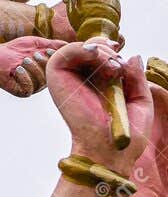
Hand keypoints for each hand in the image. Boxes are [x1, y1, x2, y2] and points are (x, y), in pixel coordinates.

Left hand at [0, 35, 63, 96]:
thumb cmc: (16, 49)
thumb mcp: (37, 44)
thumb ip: (53, 44)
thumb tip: (71, 45)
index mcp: (48, 70)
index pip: (59, 68)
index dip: (55, 60)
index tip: (47, 50)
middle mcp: (43, 81)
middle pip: (52, 75)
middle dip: (44, 63)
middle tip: (34, 54)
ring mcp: (32, 87)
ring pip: (41, 81)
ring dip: (33, 68)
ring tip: (24, 60)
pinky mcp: (21, 91)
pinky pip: (29, 87)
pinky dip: (25, 76)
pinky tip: (18, 69)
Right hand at [46, 39, 151, 169]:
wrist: (111, 149)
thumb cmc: (127, 133)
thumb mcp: (140, 101)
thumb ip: (136, 77)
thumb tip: (132, 55)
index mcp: (96, 84)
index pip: (97, 55)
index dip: (107, 49)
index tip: (119, 54)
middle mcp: (80, 80)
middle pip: (87, 47)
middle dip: (106, 49)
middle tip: (118, 66)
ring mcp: (67, 78)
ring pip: (78, 48)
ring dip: (98, 50)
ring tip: (112, 67)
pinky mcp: (56, 78)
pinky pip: (64, 52)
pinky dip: (81, 48)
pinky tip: (96, 56)